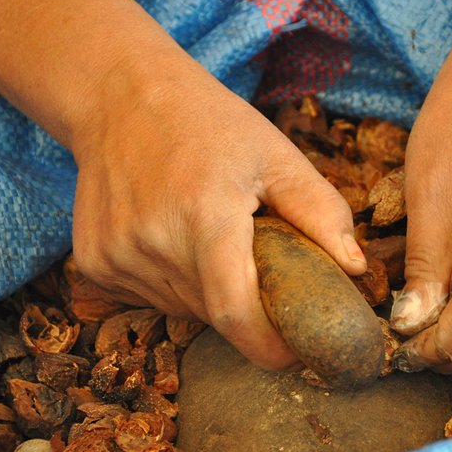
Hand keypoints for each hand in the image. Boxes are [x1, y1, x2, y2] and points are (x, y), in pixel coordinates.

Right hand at [71, 71, 366, 369]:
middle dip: (247, 307)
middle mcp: (153, 242)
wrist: (120, 98)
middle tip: (260, 268)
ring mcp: (115, 255)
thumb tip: (357, 269)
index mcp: (205, 216)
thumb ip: (321, 212)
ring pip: (182, 308)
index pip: (235, 313)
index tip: (296, 353)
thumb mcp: (276, 156)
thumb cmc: (208, 123)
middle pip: (214, 314)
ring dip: (210, 292)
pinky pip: (150, 297)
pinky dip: (174, 282)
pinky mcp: (94, 262)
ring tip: (213, 239)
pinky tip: (174, 237)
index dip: (268, 347)